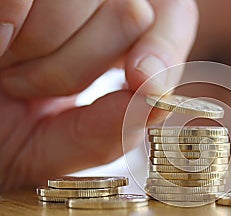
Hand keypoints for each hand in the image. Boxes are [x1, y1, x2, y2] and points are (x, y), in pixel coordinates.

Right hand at [0, 0, 197, 190]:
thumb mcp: (50, 144)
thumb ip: (105, 131)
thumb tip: (157, 103)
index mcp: (115, 39)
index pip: (172, 18)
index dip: (165, 49)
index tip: (142, 81)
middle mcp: (92, 2)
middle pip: (133, 13)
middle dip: (82, 67)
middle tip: (32, 88)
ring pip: (82, 0)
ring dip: (42, 54)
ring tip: (9, 71)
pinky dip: (12, 27)